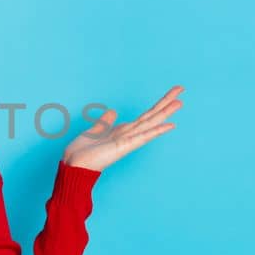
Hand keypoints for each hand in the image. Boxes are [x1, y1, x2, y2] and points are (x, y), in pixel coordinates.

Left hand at [62, 85, 183, 171]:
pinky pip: (142, 137)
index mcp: (122, 131)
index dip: (158, 104)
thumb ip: (105, 122)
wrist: (74, 166)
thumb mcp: (95, 131)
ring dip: (165, 112)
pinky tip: (170, 125)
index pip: (145, 115)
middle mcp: (128, 135)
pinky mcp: (123, 147)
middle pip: (151, 116)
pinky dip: (156, 131)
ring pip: (150, 123)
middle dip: (166, 102)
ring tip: (180, 102)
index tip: (170, 94)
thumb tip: (114, 112)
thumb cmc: (82, 153)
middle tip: (181, 88)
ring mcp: (127, 141)